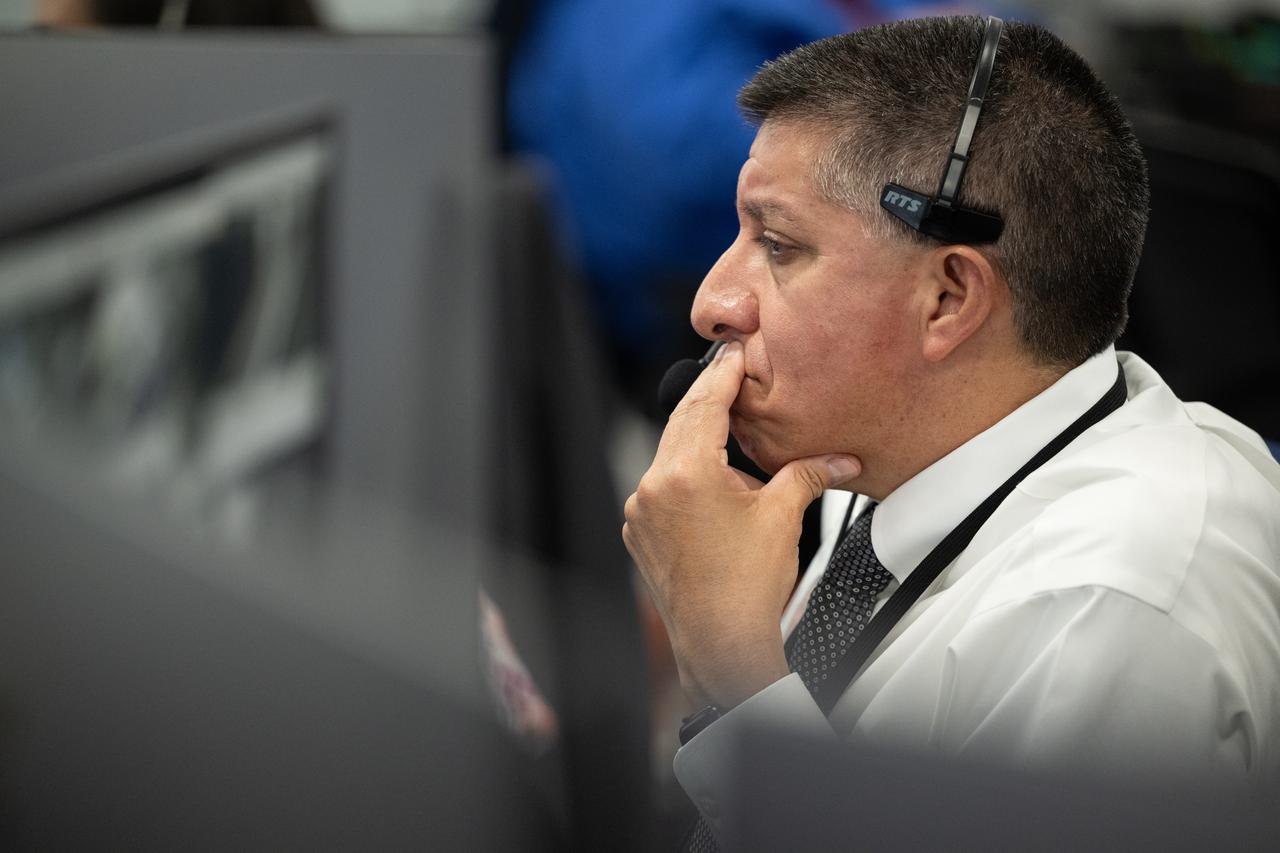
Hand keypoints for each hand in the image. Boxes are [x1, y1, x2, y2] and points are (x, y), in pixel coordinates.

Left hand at [622, 341, 860, 708]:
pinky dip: (685, 476)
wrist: (722, 644)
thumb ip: (808, 473)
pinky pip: (661, 488)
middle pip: (682, 424)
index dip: (724, 375)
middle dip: (710, 402)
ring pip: (669, 456)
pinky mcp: (640, 533)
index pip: (704, 404)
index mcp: (686, 474)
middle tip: (733, 379)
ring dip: (698, 441)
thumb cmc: (748, 589)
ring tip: (731, 433)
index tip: (736, 356)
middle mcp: (653, 488)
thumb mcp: (784, 517)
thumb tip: (838, 459)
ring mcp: (641, 513)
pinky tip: (714, 481)